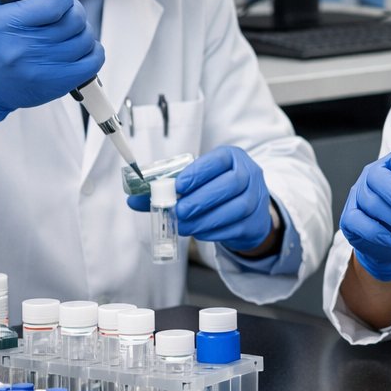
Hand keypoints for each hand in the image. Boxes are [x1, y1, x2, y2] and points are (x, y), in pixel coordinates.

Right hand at [0, 0, 102, 122]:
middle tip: (63, 11)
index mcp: (5, 24)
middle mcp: (24, 48)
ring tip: (67, 29)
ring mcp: (43, 68)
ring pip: (85, 39)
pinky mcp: (58, 83)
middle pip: (74, 20)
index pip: (55, 2)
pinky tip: (77, 46)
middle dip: (73, 10)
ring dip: (82, 30)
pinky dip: (92, 50)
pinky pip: (93, 61)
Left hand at [127, 146, 275, 252]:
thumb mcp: (196, 181)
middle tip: (179, 210)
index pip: (219, 160)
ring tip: (184, 225)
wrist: (247, 211)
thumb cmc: (215, 190)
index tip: (179, 185)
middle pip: (232, 184)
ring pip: (236, 208)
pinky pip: (236, 228)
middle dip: (202, 198)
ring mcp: (257, 199)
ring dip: (206, 219)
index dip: (200, 172)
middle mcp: (250, 175)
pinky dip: (214, 232)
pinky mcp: (255, 223)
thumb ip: (167, 188)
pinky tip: (198, 232)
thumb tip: (133, 199)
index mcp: (233, 158)